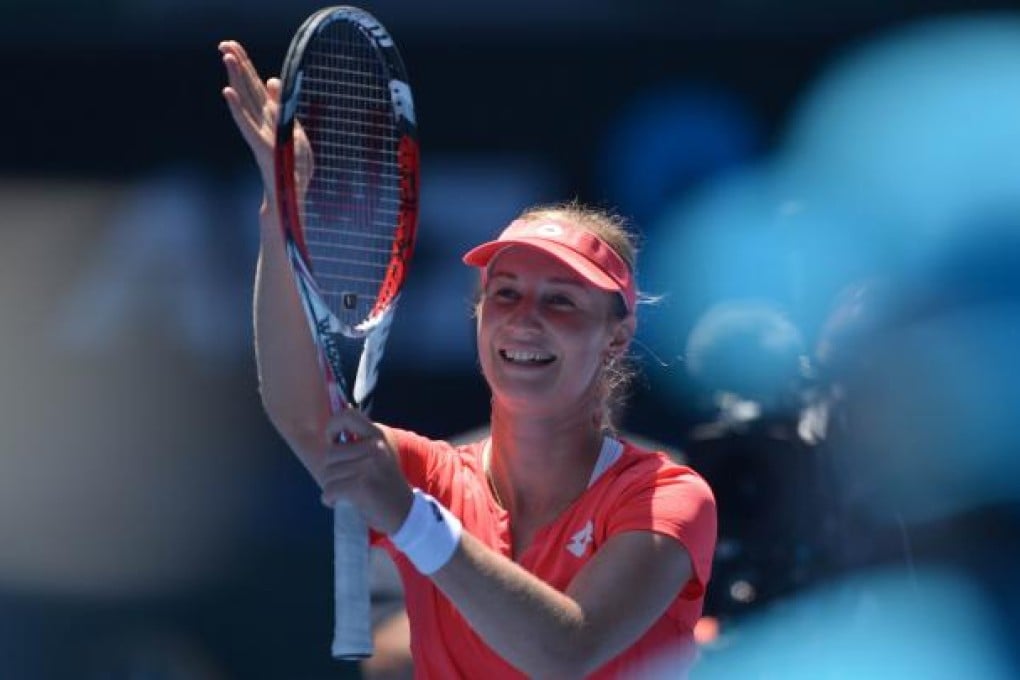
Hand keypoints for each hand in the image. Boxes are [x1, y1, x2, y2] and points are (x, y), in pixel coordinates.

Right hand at [219, 40, 312, 205]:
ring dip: (236, 78)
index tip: (233, 46)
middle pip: (247, 89)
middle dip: (238, 65)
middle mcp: (261, 123)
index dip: (246, 67)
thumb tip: (271, 80)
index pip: (255, 87)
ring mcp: (259, 134)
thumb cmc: (294, 166)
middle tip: (225, 43)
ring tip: (226, 56)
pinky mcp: (260, 146)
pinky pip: (246, 124)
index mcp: (270, 118)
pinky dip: (236, 108)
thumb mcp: (293, 130)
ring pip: (245, 101)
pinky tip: (227, 92)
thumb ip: (281, 106)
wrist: (292, 195)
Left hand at [321, 409, 412, 534]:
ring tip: (344, 493)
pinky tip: (338, 502)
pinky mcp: (361, 485)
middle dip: (330, 471)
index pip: (347, 416)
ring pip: (328, 474)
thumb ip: (359, 443)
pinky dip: (329, 499)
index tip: (333, 443)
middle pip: (330, 454)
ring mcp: (368, 465)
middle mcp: (374, 446)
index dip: (332, 427)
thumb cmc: (385, 484)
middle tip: (342, 482)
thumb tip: (333, 430)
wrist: (404, 511)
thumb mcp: (378, 455)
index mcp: (377, 435)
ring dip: (330, 487)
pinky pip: (330, 490)